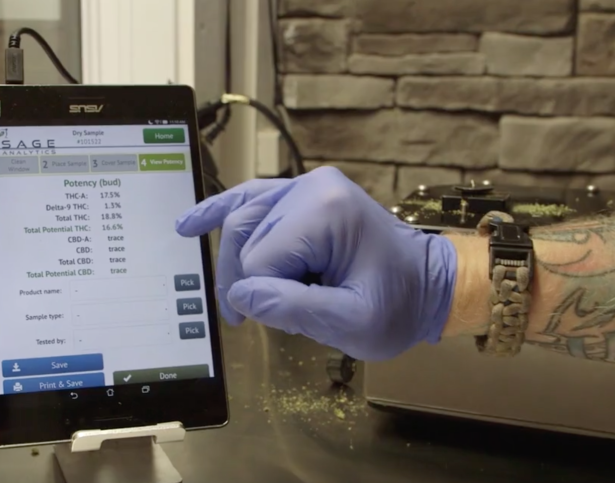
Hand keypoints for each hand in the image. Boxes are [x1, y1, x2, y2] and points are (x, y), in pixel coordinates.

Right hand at [175, 167, 457, 360]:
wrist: (426, 284)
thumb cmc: (397, 306)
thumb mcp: (355, 324)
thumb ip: (296, 309)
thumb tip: (241, 295)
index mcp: (327, 212)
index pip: (261, 261)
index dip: (270, 299)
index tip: (298, 318)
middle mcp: (312, 188)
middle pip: (244, 238)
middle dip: (253, 282)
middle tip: (267, 317)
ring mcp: (306, 185)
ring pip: (241, 223)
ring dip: (243, 264)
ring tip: (246, 299)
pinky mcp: (301, 191)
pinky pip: (249, 198)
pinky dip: (217, 211)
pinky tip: (188, 226)